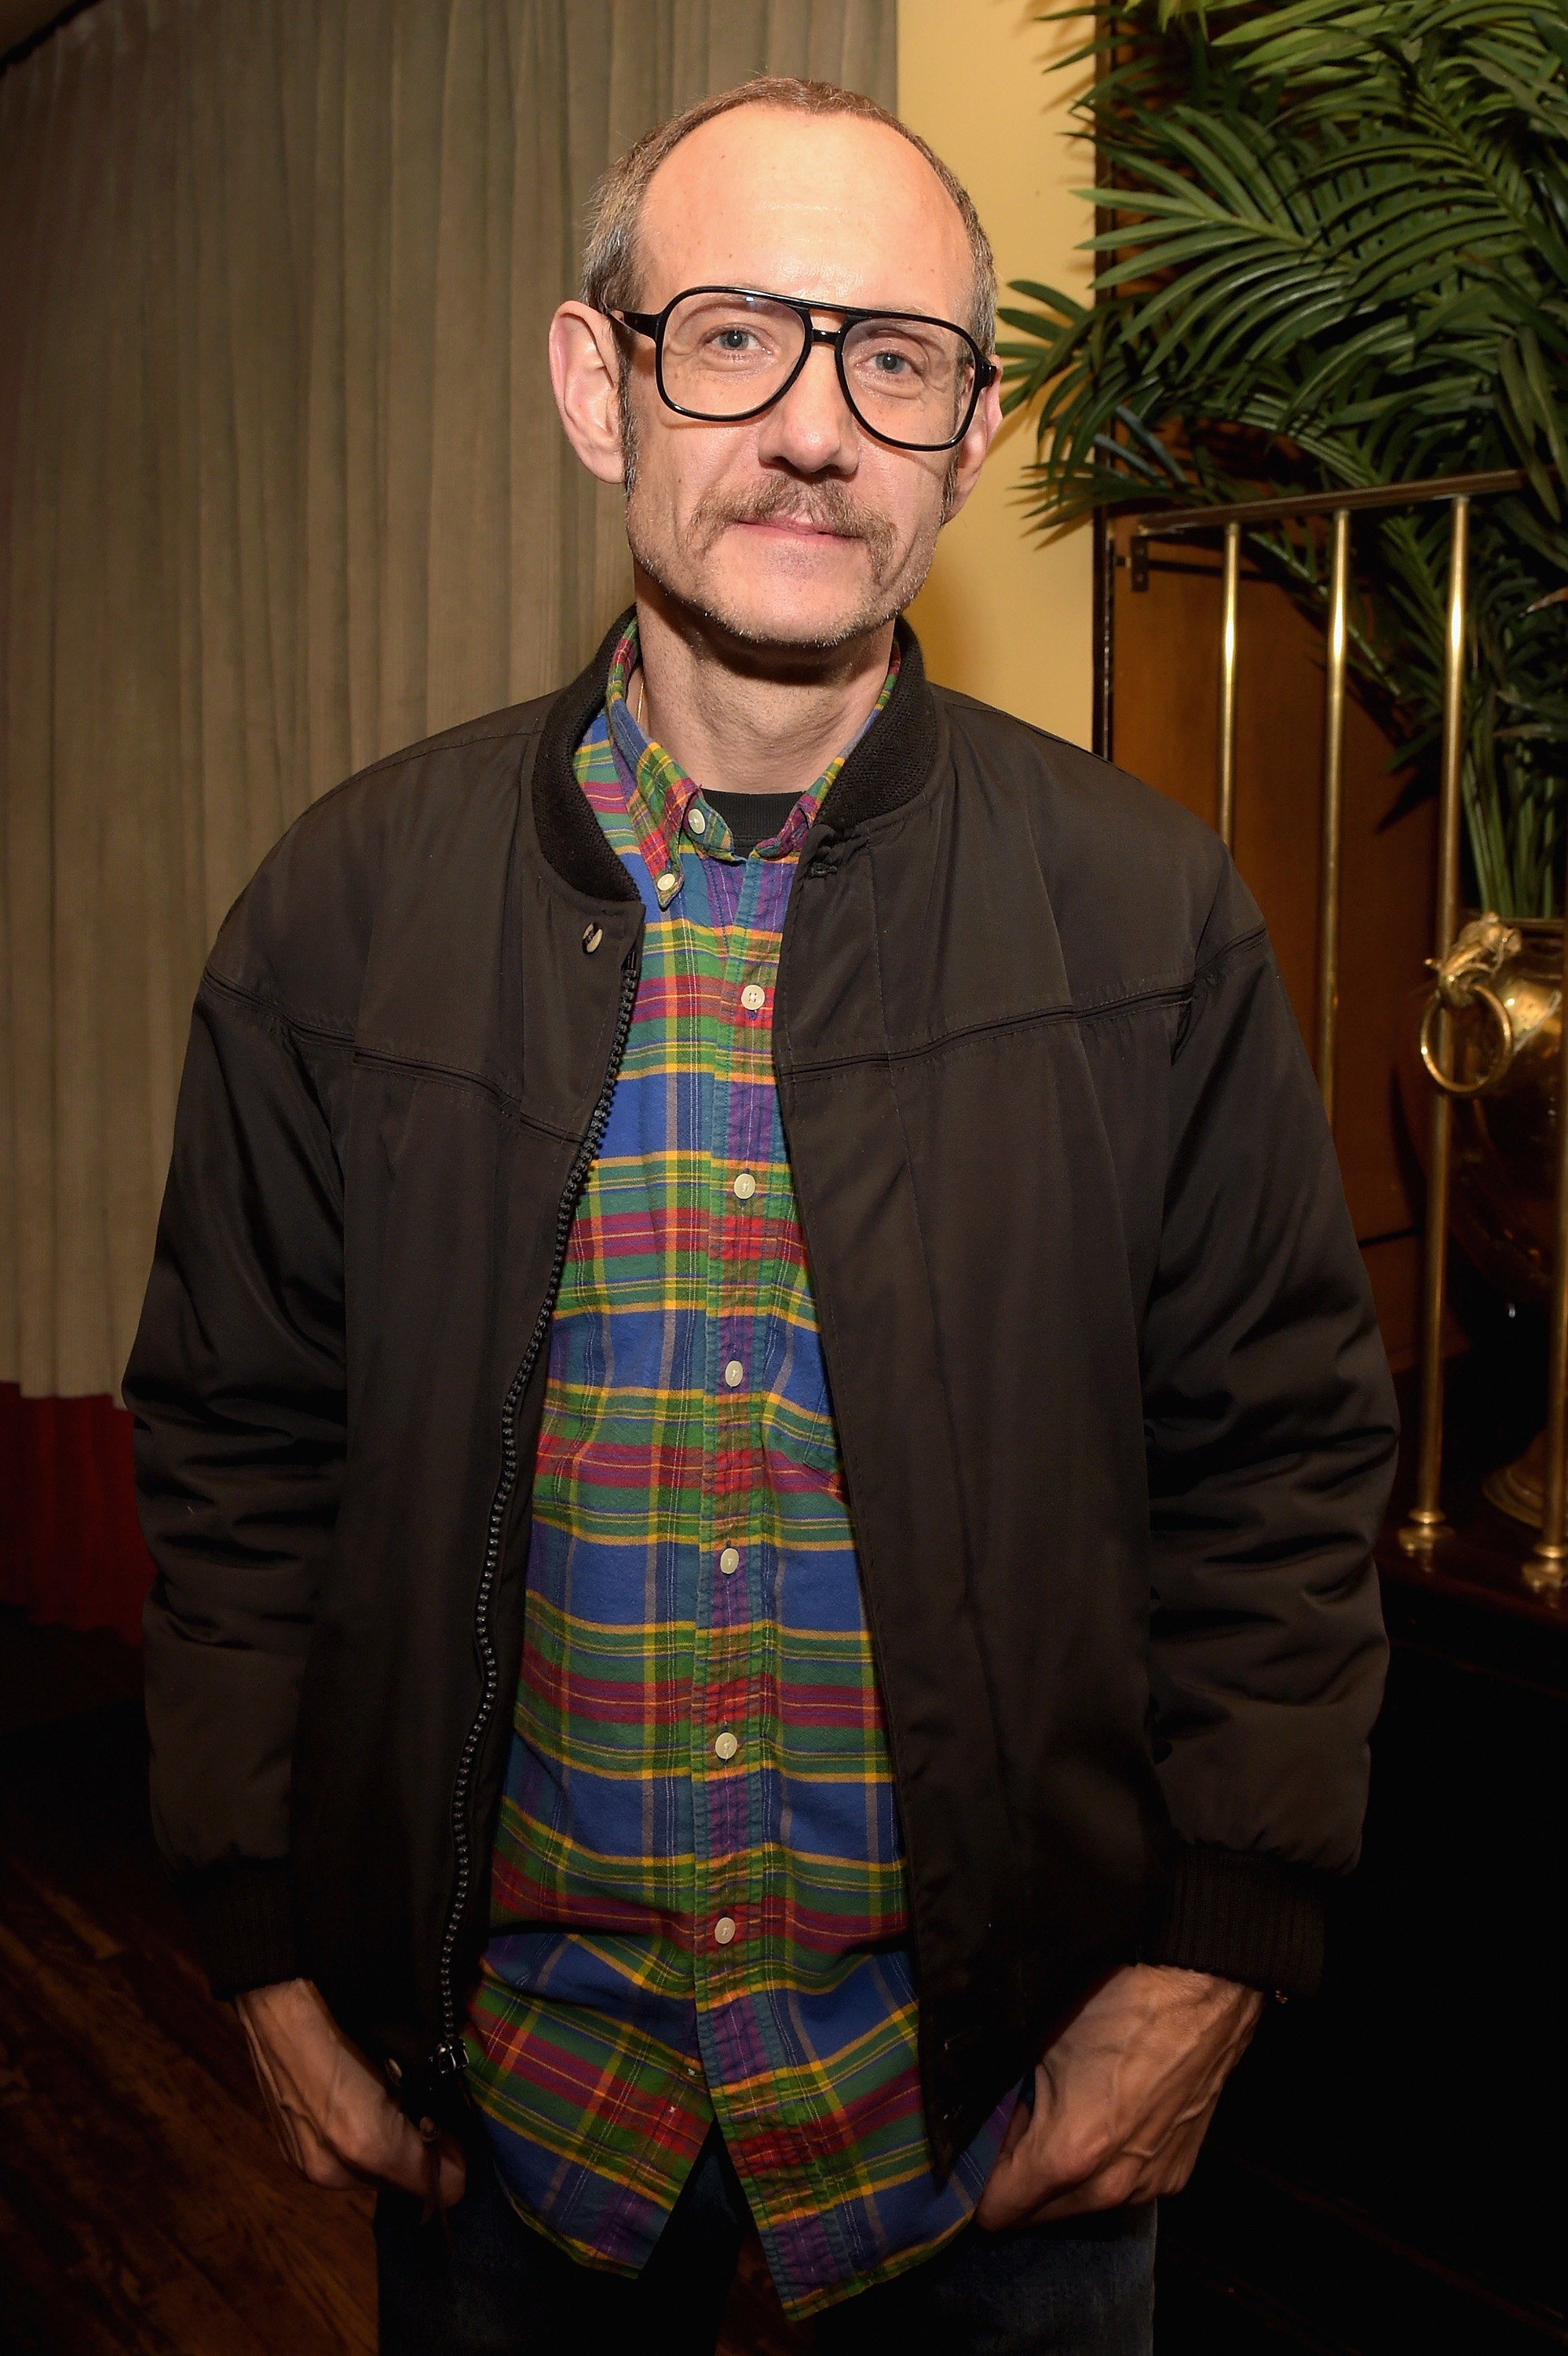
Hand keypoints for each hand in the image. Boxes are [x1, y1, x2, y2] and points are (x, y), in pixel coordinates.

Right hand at [234, 1977, 465, 2206]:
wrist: (274, 2003)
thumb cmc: (344, 2016)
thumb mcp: (404, 2054)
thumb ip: (433, 2104)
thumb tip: (455, 2139)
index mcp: (367, 2145)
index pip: (440, 2186)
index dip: (456, 2161)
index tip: (459, 2134)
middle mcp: (335, 2172)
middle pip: (403, 2184)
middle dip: (419, 2154)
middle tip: (425, 2111)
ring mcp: (308, 2168)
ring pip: (373, 2175)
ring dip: (388, 2151)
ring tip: (390, 2103)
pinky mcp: (292, 2158)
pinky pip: (343, 2166)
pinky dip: (358, 2145)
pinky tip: (358, 2106)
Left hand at [975, 1964, 1261, 2229]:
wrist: (1201, 1993)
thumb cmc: (1120, 2007)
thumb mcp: (1040, 2045)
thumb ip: (1007, 2102)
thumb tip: (986, 2128)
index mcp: (1068, 2156)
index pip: (1000, 2208)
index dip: (977, 2183)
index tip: (972, 2157)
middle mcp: (1110, 2188)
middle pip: (1037, 2214)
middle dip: (1016, 2180)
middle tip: (1011, 2127)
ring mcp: (1148, 2186)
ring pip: (1080, 2204)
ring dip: (1059, 2176)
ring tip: (1057, 2115)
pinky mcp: (1174, 2174)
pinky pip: (1118, 2187)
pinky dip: (1100, 2167)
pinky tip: (1101, 2118)